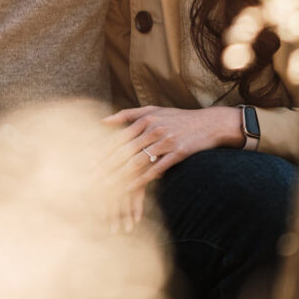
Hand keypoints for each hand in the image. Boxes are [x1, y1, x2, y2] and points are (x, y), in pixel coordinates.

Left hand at [103, 104, 244, 187]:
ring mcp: (166, 141)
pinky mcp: (178, 153)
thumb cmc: (178, 118)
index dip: (103, 152)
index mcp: (146, 119)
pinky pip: (156, 169)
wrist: (209, 124)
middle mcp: (154, 129)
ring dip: (120, 176)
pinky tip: (130, 188)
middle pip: (125, 151)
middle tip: (92, 179)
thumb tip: (102, 121)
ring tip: (106, 187)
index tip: (90, 163)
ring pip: (138, 161)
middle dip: (107, 167)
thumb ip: (128, 114)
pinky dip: (142, 179)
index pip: (119, 138)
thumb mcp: (154, 110)